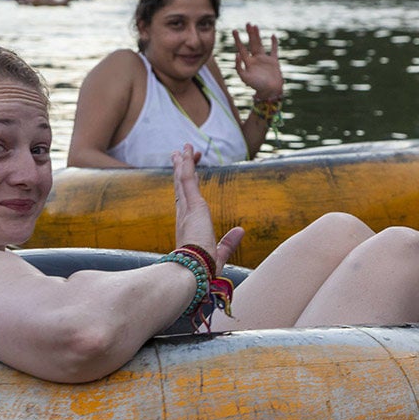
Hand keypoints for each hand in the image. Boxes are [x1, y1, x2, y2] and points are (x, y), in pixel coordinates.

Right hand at [171, 145, 244, 272]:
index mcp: (187, 226)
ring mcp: (187, 209)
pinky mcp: (192, 205)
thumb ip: (229, 242)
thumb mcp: (220, 253)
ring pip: (183, 179)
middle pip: (181, 186)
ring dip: (183, 162)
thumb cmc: (204, 269)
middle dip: (181, 170)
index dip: (184, 186)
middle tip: (178, 154)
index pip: (185, 200)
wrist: (193, 272)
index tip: (185, 174)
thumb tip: (241, 230)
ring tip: (182, 148)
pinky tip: (187, 152)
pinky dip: (187, 165)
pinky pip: (188, 179)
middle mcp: (184, 215)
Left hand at [232, 23, 283, 99]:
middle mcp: (255, 60)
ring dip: (258, 36)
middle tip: (248, 23)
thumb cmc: (256, 86)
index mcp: (248, 63)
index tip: (234, 31)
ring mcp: (265, 60)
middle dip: (249, 34)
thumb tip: (236, 54)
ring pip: (261, 44)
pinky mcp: (274, 62)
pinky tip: (273, 35)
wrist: (270, 92)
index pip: (241, 48)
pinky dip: (274, 43)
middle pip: (251, 44)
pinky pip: (274, 50)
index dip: (238, 40)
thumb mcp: (244, 77)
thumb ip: (239, 66)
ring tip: (255, 26)